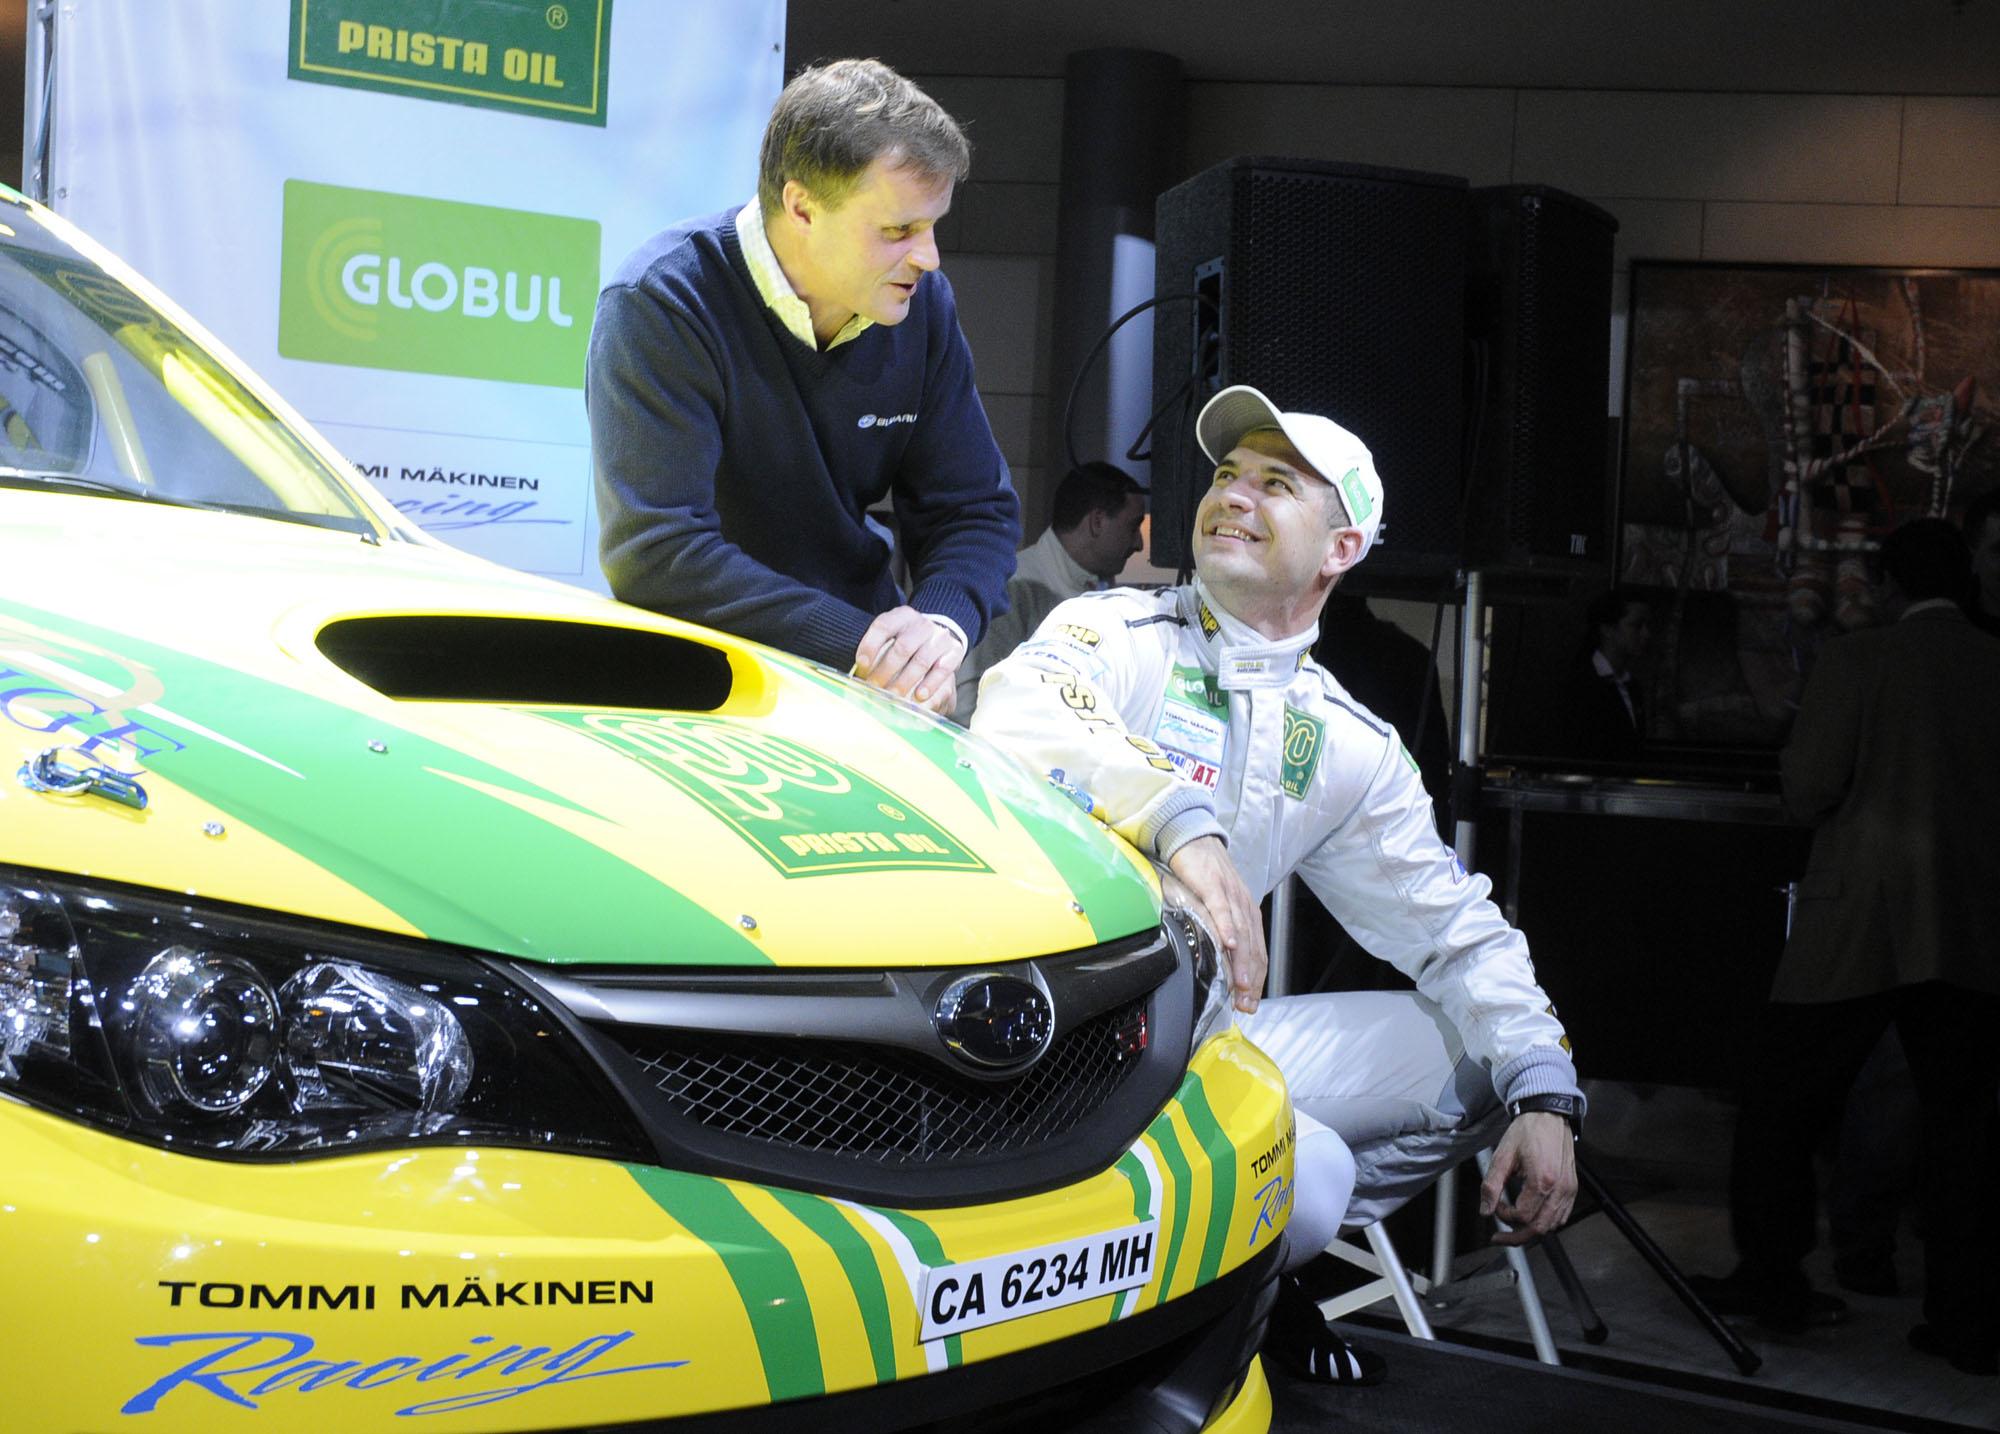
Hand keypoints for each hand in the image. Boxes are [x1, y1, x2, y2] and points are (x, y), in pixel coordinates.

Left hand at [853, 607, 960, 712]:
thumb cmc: (906, 643)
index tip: (861, 666)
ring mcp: (940, 637)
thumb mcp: (891, 637)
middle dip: (886, 670)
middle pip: (902, 647)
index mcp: (902, 616)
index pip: (883, 626)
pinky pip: (943, 669)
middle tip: (875, 687)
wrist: (937, 638)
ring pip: (922, 660)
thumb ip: (876, 652)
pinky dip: (930, 684)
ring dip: (905, 681)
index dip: (870, 646)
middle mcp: (922, 624)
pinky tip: (919, 696)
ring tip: (894, 696)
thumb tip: (859, 674)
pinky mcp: (955, 652)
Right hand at [1166, 835, 1266, 1012]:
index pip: (1258, 953)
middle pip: (1253, 948)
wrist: (1193, 839)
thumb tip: (1218, 960)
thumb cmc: (1203, 874)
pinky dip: (1227, 928)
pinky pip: (1222, 909)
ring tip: (1241, 986)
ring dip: (1242, 962)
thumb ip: (1222, 929)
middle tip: (1247, 1003)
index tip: (1250, 1003)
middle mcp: (1244, 906)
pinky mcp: (1213, 885)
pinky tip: (1228, 944)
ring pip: (1241, 933)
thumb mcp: (1217, 905)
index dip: (1256, 980)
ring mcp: (1231, 896)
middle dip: (1251, 979)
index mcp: (1247, 914)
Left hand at [1479, 1111, 1576, 1244]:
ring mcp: (1569, 1190)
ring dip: (1531, 1230)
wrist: (1548, 1115)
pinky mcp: (1572, 1188)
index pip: (1522, 1217)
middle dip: (1517, 1236)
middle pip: (1539, 1228)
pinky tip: (1532, 1216)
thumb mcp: (1502, 1156)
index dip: (1505, 1217)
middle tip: (1500, 1237)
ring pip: (1551, 1226)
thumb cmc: (1527, 1131)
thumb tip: (1486, 1210)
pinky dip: (1546, 1222)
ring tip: (1514, 1225)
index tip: (1496, 1208)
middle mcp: (1560, 1189)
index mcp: (1542, 1181)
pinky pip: (1561, 1216)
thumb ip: (1492, 1186)